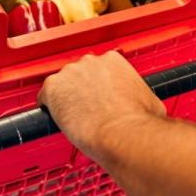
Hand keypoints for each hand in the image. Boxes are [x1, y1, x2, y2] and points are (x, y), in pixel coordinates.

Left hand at [38, 51, 166, 160]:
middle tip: (89, 108)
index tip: (100, 96)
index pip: (99, 68)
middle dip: (83, 89)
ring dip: (67, 98)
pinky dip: (49, 106)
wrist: (122, 135)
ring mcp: (70, 73)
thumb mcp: (150, 101)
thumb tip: (145, 104)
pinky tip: (57, 117)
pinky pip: (45, 96)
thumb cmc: (137, 122)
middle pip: (80, 73)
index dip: (99, 85)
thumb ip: (140, 95)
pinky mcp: (53, 88)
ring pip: (63, 84)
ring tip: (75, 117)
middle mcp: (90, 62)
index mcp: (114, 60)